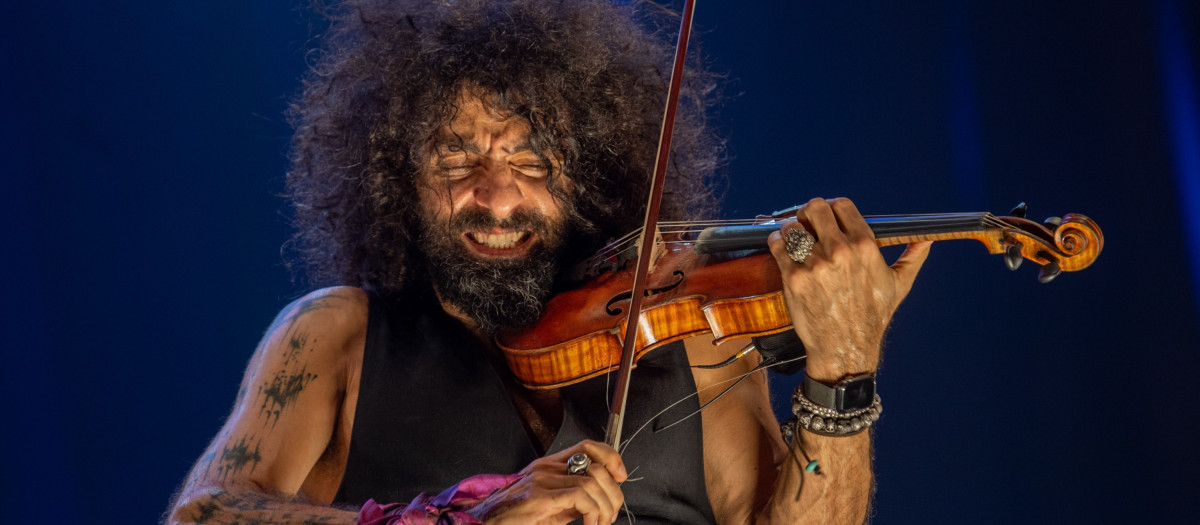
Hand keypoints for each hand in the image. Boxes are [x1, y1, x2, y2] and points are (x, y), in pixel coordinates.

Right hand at [474, 440, 627, 524]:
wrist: (484, 522)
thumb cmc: (513, 518)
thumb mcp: (548, 506)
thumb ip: (571, 500)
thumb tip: (598, 503)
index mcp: (549, 466)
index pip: (588, 446)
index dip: (611, 457)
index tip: (620, 477)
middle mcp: (546, 468)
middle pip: (596, 465)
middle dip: (613, 493)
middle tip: (610, 515)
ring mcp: (542, 480)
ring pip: (592, 482)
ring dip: (604, 507)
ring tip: (600, 523)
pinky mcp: (539, 496)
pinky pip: (579, 496)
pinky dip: (592, 513)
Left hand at [766, 198, 930, 381]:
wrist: (846, 348)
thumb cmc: (872, 318)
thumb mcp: (899, 285)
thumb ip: (913, 257)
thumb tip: (927, 239)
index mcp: (865, 247)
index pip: (842, 205)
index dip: (831, 207)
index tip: (825, 216)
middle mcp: (841, 252)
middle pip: (814, 208)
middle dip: (807, 212)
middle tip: (805, 222)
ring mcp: (816, 265)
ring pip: (793, 226)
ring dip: (790, 229)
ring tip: (793, 238)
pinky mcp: (795, 278)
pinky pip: (778, 245)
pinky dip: (776, 241)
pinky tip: (781, 247)